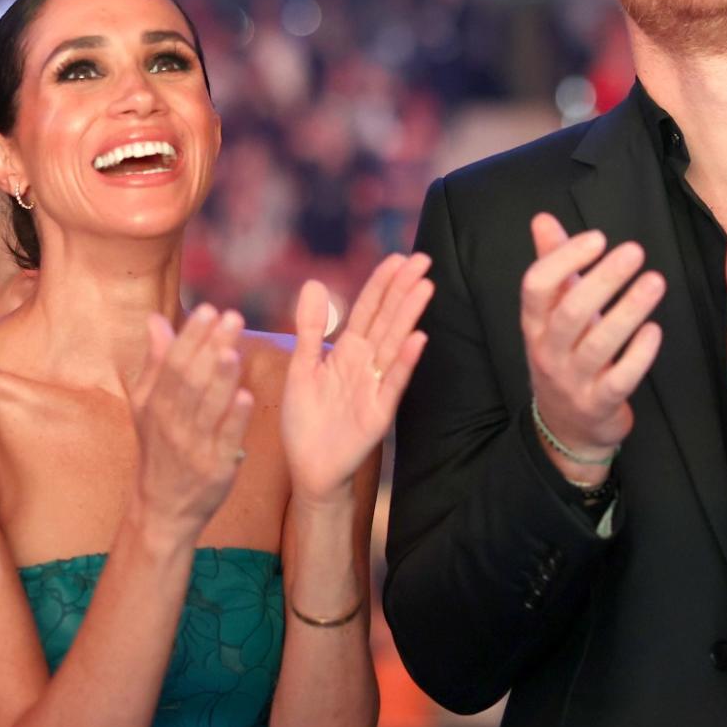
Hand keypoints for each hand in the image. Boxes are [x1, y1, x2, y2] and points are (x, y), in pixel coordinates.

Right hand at [128, 305, 254, 535]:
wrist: (163, 507)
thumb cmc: (160, 448)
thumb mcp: (147, 406)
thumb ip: (155, 362)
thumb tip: (155, 319)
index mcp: (155, 404)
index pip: (172, 363)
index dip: (190, 336)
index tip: (208, 309)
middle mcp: (171, 423)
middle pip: (191, 380)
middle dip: (211, 347)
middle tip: (233, 317)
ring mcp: (193, 446)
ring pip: (207, 408)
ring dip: (221, 378)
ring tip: (235, 350)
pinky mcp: (214, 468)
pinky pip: (225, 440)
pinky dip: (235, 418)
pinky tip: (246, 396)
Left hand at [281, 253, 431, 503]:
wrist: (310, 468)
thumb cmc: (305, 420)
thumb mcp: (301, 367)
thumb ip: (310, 328)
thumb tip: (315, 283)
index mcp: (346, 351)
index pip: (367, 309)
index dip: (381, 283)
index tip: (398, 257)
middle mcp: (365, 364)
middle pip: (387, 319)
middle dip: (403, 289)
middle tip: (423, 259)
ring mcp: (375, 386)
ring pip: (394, 344)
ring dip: (409, 316)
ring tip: (425, 287)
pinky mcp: (378, 412)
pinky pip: (393, 383)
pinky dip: (406, 361)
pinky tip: (419, 338)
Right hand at [521, 214, 664, 477]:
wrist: (567, 426)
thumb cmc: (564, 355)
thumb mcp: (552, 314)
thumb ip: (552, 265)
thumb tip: (542, 219)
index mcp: (534, 324)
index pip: (536, 286)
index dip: (564, 258)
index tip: (598, 238)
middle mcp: (547, 351)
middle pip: (570, 311)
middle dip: (603, 279)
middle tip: (636, 251)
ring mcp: (572, 380)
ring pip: (598, 344)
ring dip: (628, 310)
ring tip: (655, 281)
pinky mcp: (599, 403)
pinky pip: (619, 378)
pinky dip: (638, 354)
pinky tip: (654, 330)